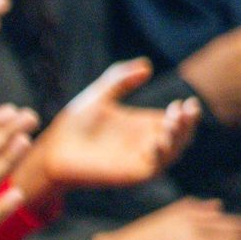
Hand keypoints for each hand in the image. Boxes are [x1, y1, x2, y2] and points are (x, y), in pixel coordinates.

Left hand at [11, 60, 199, 200]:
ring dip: (178, 138)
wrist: (53, 150)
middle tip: (184, 110)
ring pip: (173, 152)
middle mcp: (146, 143)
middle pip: (181, 136)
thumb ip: (120, 79)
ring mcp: (140, 159)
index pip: (176, 120)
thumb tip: (146, 65)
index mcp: (142, 125)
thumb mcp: (99, 95)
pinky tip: (158, 141)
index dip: (186, 113)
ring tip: (172, 122)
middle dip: (188, 124)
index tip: (184, 103)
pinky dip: (161, 156)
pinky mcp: (131, 174)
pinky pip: (155, 168)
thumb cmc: (73, 125)